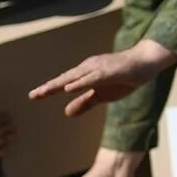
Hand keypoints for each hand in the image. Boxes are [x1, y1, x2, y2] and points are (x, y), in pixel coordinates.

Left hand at [29, 39, 176, 116]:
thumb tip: (66, 113)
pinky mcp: (108, 71)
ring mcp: (97, 68)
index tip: (33, 97)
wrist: (143, 63)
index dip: (48, 90)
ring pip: (74, 77)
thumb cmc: (122, 77)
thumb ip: (84, 103)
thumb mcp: (101, 95)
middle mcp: (87, 69)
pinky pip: (91, 78)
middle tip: (33, 96)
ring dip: (59, 84)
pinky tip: (68, 88)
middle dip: (48, 87)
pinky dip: (79, 83)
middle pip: (64, 79)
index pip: (64, 83)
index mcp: (85, 75)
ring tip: (44, 91)